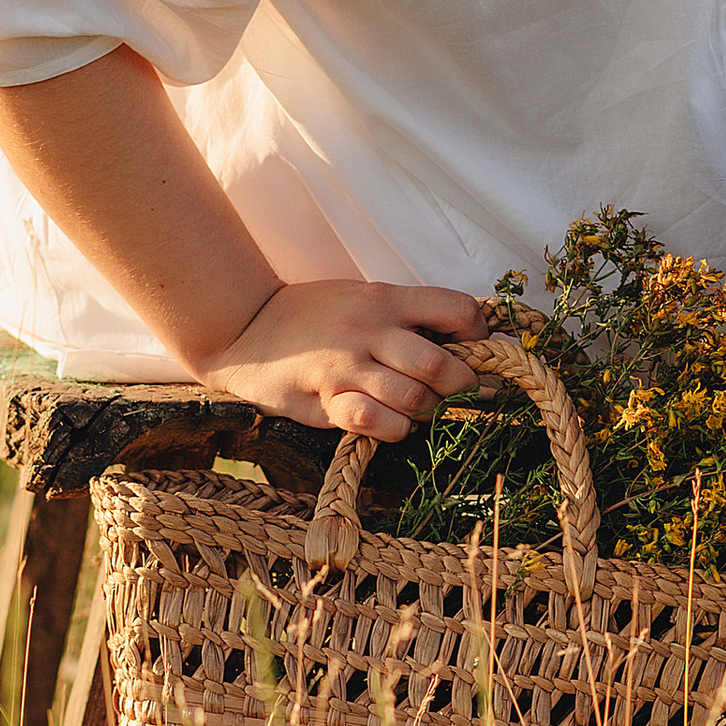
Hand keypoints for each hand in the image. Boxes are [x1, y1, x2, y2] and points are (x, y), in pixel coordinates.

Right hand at [193, 280, 490, 443]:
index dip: (479, 336)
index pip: (458, 311)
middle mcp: (372, 329)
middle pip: (442, 365)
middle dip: (462, 386)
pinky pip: (374, 422)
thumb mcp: (363, 296)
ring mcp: (347, 366)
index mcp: (388, 299)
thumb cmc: (315, 314)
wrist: (246, 327)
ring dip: (427, 412)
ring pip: (414, 399)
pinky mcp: (324, 399)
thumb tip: (463, 337)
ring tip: (420, 409)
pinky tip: (390, 423)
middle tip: (457, 392)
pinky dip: (394, 429)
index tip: (475, 351)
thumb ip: (407, 314)